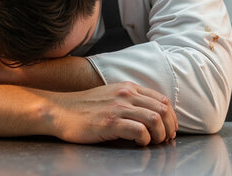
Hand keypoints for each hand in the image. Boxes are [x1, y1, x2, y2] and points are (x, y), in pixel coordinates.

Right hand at [49, 81, 177, 145]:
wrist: (60, 111)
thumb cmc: (83, 108)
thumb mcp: (110, 96)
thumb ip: (129, 100)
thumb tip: (150, 114)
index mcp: (128, 88)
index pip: (162, 99)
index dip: (171, 117)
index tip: (169, 129)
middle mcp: (126, 94)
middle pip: (163, 109)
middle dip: (169, 127)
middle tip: (165, 139)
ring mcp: (118, 108)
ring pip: (155, 119)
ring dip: (160, 134)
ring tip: (153, 142)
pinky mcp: (111, 122)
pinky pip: (140, 131)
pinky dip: (145, 139)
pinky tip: (139, 143)